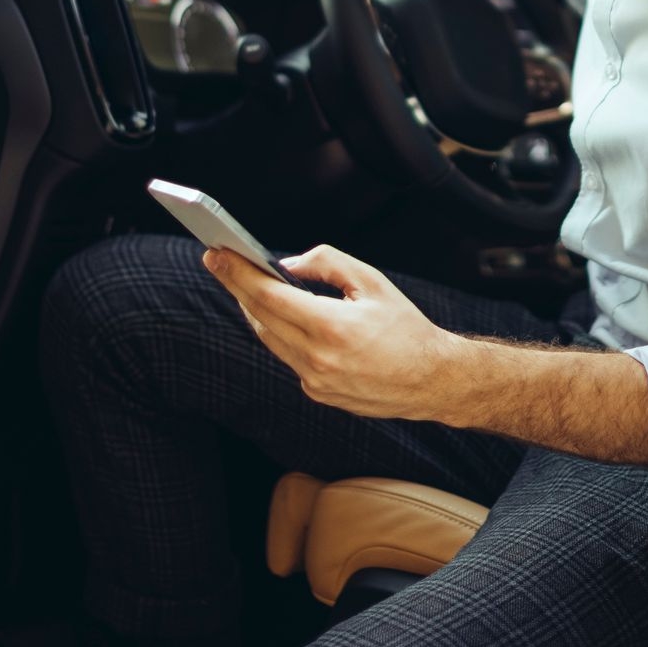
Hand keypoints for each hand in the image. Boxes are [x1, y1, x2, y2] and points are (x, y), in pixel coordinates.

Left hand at [201, 244, 460, 419]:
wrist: (430, 379)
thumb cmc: (406, 327)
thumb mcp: (373, 282)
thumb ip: (327, 265)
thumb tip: (287, 266)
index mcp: (332, 327)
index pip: (269, 296)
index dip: (238, 273)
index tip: (217, 254)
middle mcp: (317, 359)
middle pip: (260, 318)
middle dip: (237, 287)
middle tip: (220, 262)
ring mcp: (314, 380)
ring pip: (269, 339)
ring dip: (255, 310)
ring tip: (246, 285)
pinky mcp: (316, 392)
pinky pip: (287, 356)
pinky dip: (280, 333)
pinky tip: (280, 316)